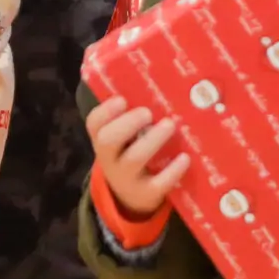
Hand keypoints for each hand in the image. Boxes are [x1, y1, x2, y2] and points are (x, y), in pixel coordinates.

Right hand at [87, 95, 187, 219]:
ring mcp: (126, 178)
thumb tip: (153, 81)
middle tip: (147, 112)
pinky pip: (157, 183)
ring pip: (134, 159)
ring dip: (152, 140)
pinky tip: (185, 158)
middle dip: (128, 123)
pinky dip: (172, 170)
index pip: (94, 123)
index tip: (122, 99)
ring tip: (169, 125)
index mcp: (102, 140)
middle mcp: (109, 159)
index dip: (105, 111)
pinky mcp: (146, 194)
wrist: (130, 197)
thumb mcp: (121, 139)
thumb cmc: (129, 153)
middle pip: (108, 140)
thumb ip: (129, 116)